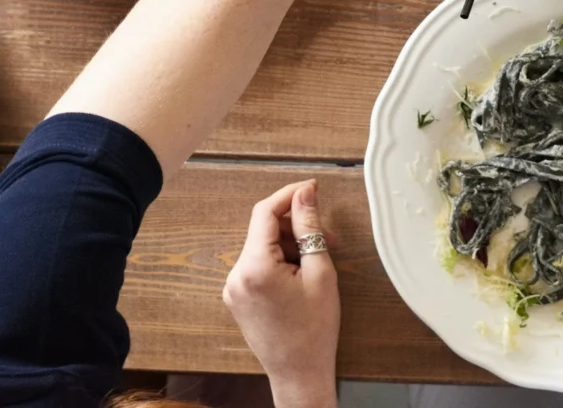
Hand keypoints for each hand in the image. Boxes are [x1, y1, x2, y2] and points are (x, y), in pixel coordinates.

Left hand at [222, 180, 339, 407]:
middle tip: (329, 234)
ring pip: (262, 247)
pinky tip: (302, 272)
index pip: (265, 212)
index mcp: (254, 267)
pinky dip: (279, 260)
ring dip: (290, 244)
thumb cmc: (314, 330)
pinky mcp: (237, 297)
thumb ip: (310, 228)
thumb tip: (305, 193)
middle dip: (296, 225)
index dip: (290, 195)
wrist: (299, 374)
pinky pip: (257, 265)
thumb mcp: (320, 272)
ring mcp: (233, 288)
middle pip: (264, 230)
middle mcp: (235, 275)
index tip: (313, 189)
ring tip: (319, 258)